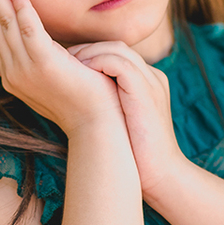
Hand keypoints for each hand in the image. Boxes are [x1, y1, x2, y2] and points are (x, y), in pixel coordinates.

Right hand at [0, 0, 123, 136]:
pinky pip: (30, 31)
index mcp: (12, 74)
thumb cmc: (78, 101)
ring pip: (6, 24)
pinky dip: (22, 10)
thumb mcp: (44, 83)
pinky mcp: (45, 65)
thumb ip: (24, 69)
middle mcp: (13, 72)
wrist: (96, 125)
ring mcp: (27, 70)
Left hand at [67, 41, 185, 196]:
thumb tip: (76, 97)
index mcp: (149, 82)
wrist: (161, 177)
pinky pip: (120, 64)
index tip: (67, 65)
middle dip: (87, 50)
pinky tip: (80, 73)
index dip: (91, 55)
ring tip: (67, 65)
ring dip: (88, 54)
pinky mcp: (146, 92)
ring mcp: (152, 83)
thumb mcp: (121, 121)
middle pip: (116, 47)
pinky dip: (98, 63)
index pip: (118, 54)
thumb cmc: (137, 155)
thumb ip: (108, 104)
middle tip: (62, 60)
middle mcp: (153, 77)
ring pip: (117, 50)